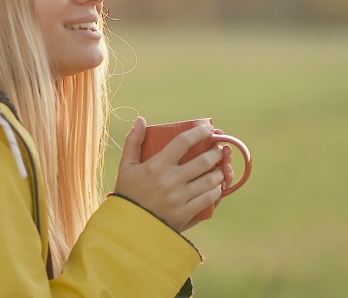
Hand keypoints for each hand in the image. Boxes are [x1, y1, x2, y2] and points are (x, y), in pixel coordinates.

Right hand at [114, 117, 223, 231]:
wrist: (128, 227)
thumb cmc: (127, 193)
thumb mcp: (126, 166)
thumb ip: (134, 142)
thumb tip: (141, 120)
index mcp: (156, 165)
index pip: (184, 142)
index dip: (200, 132)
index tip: (209, 128)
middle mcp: (170, 180)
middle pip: (203, 160)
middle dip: (216, 152)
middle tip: (218, 148)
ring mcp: (179, 198)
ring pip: (210, 180)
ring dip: (220, 171)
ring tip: (221, 167)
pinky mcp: (185, 213)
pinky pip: (208, 198)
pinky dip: (216, 190)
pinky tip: (217, 186)